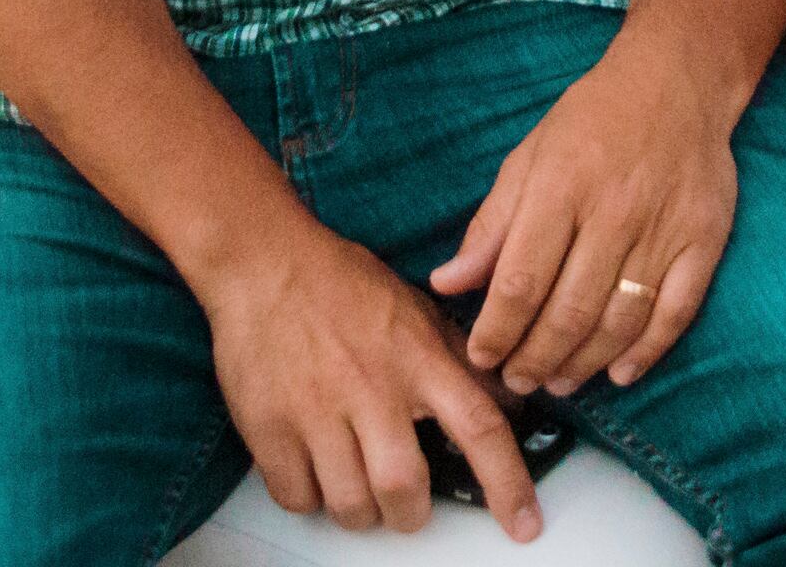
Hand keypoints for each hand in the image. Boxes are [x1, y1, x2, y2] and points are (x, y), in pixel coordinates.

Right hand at [201, 219, 543, 540]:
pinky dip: (310, 498)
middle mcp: (372, 387)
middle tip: (406, 504)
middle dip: (411, 514)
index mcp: (417, 358)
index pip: (479, 428)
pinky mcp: (269, 426)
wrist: (263, 261)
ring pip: (350, 504)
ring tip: (358, 486)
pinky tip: (316, 471)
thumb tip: (505, 401)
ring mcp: (317, 409)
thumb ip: (459, 358)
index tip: (522, 524)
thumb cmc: (340, 282)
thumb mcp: (415, 309)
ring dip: (361, 511)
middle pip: (404, 488)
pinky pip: (297, 497)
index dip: (507, 483)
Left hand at [430, 31, 735, 396]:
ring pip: (619, 321)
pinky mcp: (705, 240)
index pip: (520, 279)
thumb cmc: (592, 120)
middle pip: (569, 310)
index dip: (496, 330)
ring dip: (583, 363)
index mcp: (561, 186)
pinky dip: (647, 352)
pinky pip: (675, 312)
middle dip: (535, 359)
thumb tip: (446, 283)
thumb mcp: (529, 157)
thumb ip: (491, 224)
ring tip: (557, 382)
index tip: (480, 356)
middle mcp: (613, 212)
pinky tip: (619, 373)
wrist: (678, 81)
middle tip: (517, 382)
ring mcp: (664, 229)